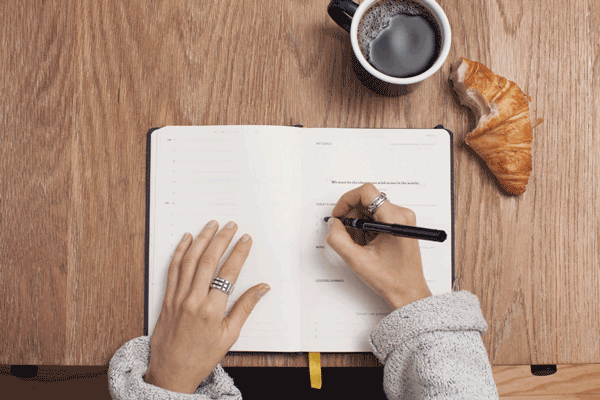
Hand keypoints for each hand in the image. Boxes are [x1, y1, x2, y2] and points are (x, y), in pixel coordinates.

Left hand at [144, 220, 269, 393]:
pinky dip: (180, 252)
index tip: (245, 240)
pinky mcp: (166, 298)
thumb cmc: (202, 357)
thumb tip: (262, 288)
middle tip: (231, 226)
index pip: (228, 273)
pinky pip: (173, 269)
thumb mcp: (230, 335)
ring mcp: (177, 298)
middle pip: (208, 261)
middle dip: (221, 240)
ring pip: (190, 261)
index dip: (238, 253)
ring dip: (201, 239)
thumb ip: (245, 307)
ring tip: (211, 225)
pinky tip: (187, 239)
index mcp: (212, 310)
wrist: (172, 372)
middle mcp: (193, 300)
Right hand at [326, 183, 431, 309]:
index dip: (347, 200)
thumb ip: (339, 239)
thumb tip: (333, 224)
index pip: (367, 192)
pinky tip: (366, 244)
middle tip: (345, 233)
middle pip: (367, 200)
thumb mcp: (357, 261)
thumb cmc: (391, 280)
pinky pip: (377, 216)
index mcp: (395, 219)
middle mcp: (402, 214)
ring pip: (371, 208)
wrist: (408, 292)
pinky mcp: (400, 225)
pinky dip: (366, 227)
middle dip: (351, 214)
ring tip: (358, 243)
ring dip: (358, 222)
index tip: (339, 214)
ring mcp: (402, 219)